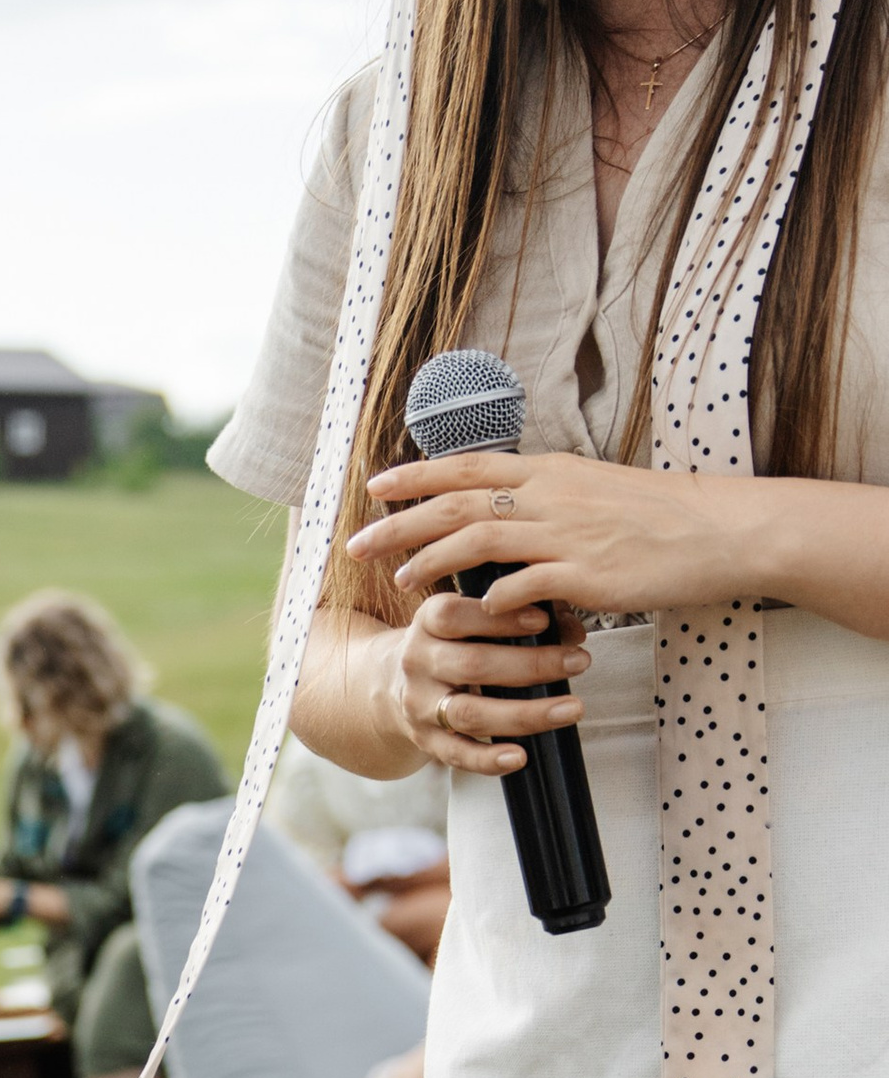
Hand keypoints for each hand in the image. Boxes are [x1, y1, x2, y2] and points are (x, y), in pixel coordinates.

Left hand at [355, 445, 760, 623]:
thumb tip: (503, 510)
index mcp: (550, 473)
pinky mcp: (588, 574)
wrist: (719, 530)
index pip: (467, 465)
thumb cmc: (659, 517)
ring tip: (402, 582)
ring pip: (480, 538)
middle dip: (401, 524)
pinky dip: (495, 598)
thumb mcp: (593, 492)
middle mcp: (550, 496)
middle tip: (358, 545)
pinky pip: (526, 585)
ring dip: (434, 561)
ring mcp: (567, 534)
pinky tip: (474, 611)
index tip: (375, 487)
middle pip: (457, 502)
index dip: (416, 476)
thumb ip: (544, 501)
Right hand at [366, 583, 588, 779]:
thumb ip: (517, 615)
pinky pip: (456, 753)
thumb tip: (571, 628)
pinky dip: (488, 759)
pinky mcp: (424, 739)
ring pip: (470, 712)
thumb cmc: (449, 644)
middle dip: (531, 665)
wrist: (389, 682)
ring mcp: (418, 704)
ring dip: (524, 714)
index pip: (455, 616)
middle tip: (578, 662)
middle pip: (473, 665)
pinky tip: (519, 757)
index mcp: (427, 623)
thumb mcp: (468, 620)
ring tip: (569, 709)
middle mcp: (417, 662)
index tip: (543, 621)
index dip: (500, 619)